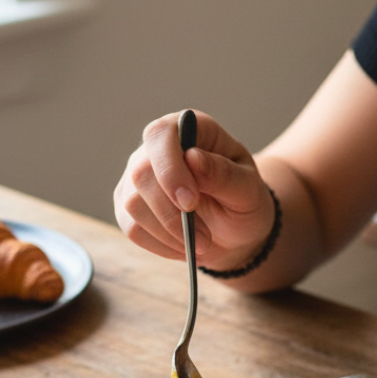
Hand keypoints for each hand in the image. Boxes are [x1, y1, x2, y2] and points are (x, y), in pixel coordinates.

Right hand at [113, 110, 275, 272]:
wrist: (233, 229)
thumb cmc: (243, 201)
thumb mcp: (247, 189)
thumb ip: (224, 174)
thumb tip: (193, 158)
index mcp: (188, 130)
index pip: (160, 135)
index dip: (170, 168)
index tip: (190, 202)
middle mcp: (155, 149)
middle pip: (141, 174)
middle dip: (171, 213)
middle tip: (204, 239)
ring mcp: (136, 179)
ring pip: (132, 205)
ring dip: (169, 233)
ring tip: (202, 244)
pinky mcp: (128, 208)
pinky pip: (132, 229)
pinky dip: (161, 245)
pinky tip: (184, 247)